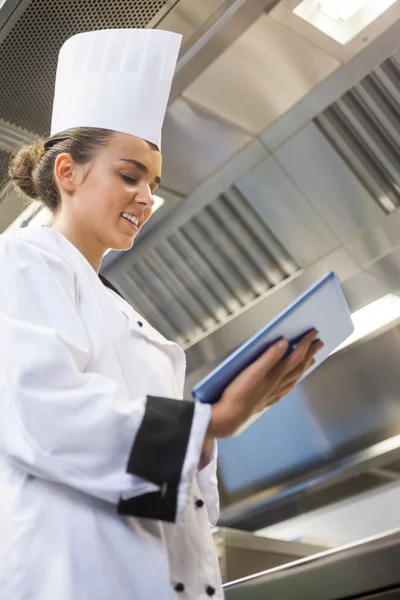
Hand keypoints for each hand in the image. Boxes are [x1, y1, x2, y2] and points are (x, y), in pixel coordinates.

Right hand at [205, 330, 322, 439]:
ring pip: (294, 378)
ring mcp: (273, 393)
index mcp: (275, 375)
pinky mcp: (266, 400)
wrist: (229, 417)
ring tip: (311, 360)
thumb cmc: (238, 394)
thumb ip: (269, 356)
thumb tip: (284, 343)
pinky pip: (285, 390)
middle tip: (319, 343)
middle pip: (299, 367)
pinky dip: (292, 383)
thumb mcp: (252, 371)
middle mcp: (278, 384)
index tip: (313, 333)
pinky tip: (291, 384)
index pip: (296, 356)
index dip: (305, 343)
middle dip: (310, 354)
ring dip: (304, 367)